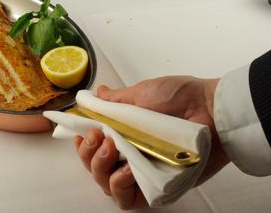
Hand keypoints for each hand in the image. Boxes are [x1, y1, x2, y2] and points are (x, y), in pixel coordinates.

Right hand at [74, 76, 229, 209]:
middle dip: (88, 155)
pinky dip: (120, 186)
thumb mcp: (142, 92)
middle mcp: (129, 155)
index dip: (82, 144)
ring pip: (106, 185)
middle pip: (95, 168)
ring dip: (100, 168)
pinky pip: (129, 200)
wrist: (211, 109)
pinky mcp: (156, 188)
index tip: (80, 133)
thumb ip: (115, 99)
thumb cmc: (180, 97)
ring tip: (112, 149)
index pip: (93, 147)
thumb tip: (96, 93)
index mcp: (123, 134)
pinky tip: (127, 169)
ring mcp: (141, 173)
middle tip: (97, 137)